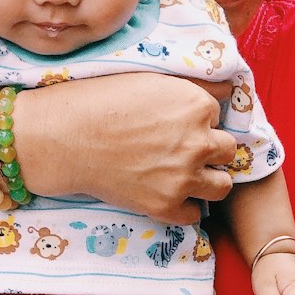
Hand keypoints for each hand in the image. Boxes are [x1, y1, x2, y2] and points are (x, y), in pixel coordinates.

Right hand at [13, 73, 237, 223]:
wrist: (66, 138)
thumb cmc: (103, 101)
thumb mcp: (151, 79)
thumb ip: (194, 87)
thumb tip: (226, 93)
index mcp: (196, 106)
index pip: (217, 116)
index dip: (197, 120)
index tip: (176, 123)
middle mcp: (198, 143)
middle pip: (228, 151)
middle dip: (210, 149)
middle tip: (184, 149)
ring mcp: (184, 178)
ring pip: (222, 185)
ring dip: (208, 180)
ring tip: (186, 174)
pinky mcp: (165, 206)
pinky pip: (194, 214)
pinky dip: (184, 206)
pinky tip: (167, 193)